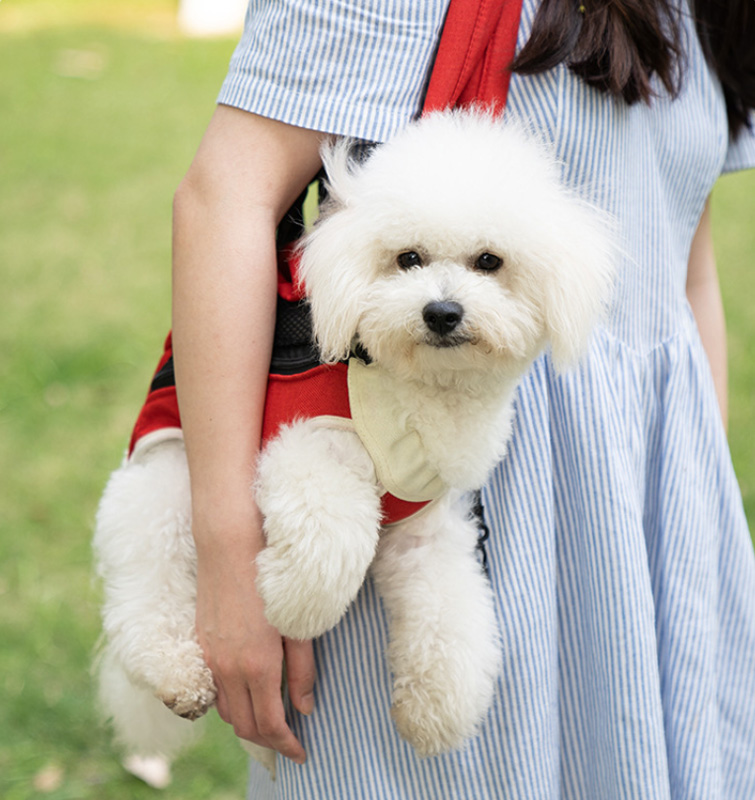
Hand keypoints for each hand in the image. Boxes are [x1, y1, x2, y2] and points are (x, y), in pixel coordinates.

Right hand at [194, 526, 314, 763]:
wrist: (229, 545)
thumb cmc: (270, 579)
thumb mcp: (297, 625)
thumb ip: (302, 668)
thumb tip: (305, 706)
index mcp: (257, 666)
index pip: (269, 725)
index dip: (286, 745)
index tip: (302, 753)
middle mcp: (228, 669)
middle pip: (245, 726)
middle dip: (267, 742)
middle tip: (290, 743)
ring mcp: (211, 657)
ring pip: (227, 710)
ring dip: (248, 722)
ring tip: (272, 719)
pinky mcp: (202, 644)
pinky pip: (215, 687)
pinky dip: (232, 701)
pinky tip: (249, 690)